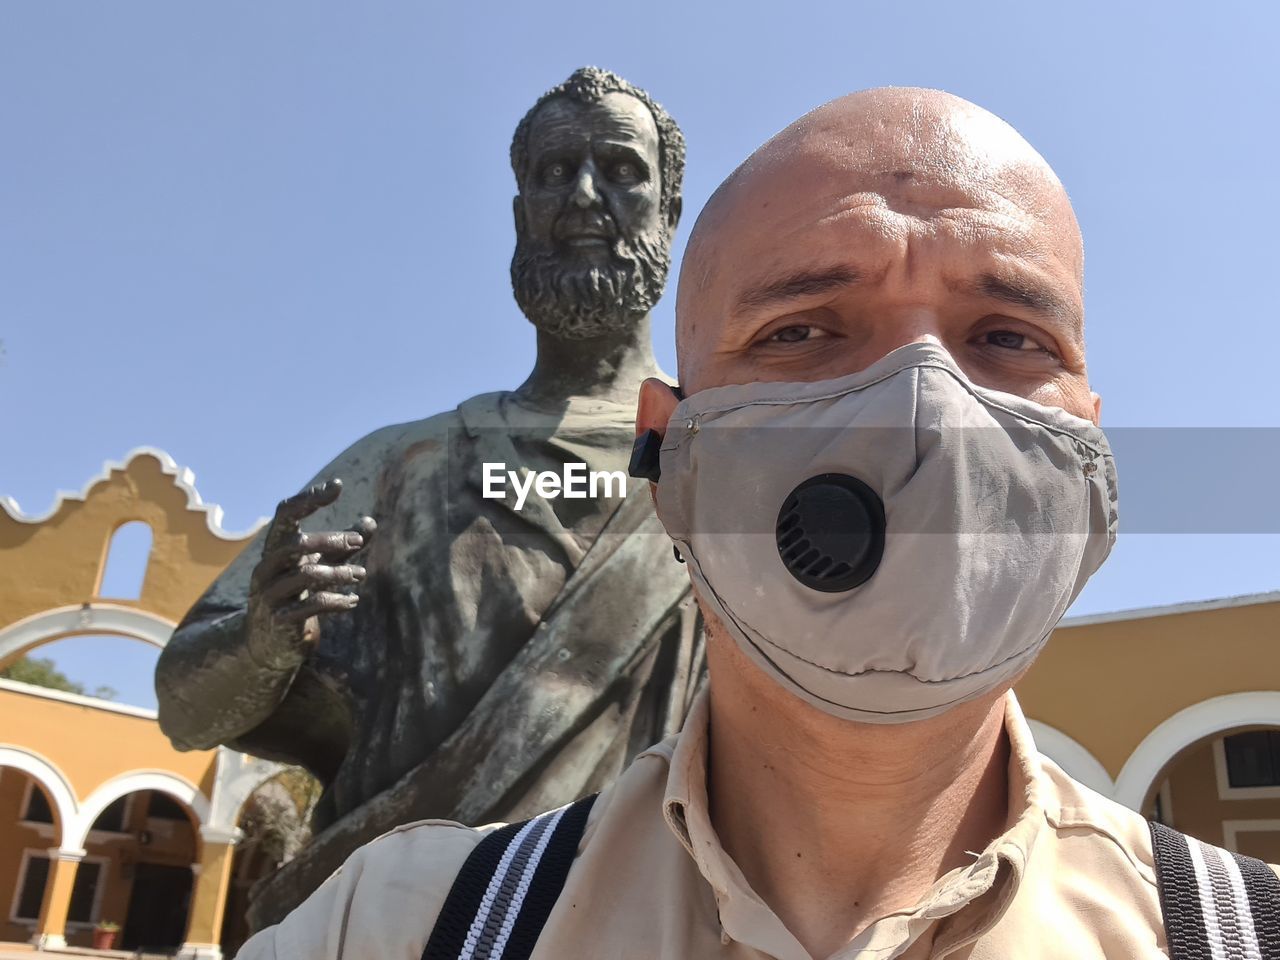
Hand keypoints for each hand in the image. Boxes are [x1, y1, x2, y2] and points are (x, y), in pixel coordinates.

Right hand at [246, 479, 375, 665]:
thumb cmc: (295, 596)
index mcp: (274, 550)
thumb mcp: (318, 567)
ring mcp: (269, 595)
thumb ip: (342, 547)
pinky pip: (310, 605)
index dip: (308, 499)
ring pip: (305, 575)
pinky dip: (336, 601)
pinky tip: (353, 601)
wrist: (267, 643)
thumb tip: (371, 521)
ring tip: (361, 574)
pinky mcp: (279, 620)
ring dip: (339, 572)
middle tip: (358, 542)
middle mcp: (266, 568)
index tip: (336, 487)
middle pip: (296, 543)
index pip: (285, 514)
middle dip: (330, 540)